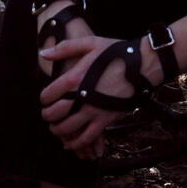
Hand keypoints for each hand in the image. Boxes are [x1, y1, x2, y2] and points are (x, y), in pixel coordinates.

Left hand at [39, 35, 142, 159]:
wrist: (142, 66)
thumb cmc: (117, 53)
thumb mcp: (91, 43)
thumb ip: (65, 48)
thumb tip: (44, 54)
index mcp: (75, 78)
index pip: (49, 94)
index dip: (43, 99)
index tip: (45, 99)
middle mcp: (82, 97)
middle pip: (55, 114)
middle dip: (48, 116)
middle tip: (47, 115)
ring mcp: (94, 111)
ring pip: (68, 129)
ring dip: (58, 131)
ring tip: (56, 128)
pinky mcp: (106, 120)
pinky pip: (87, 138)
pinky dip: (76, 144)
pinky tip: (71, 143)